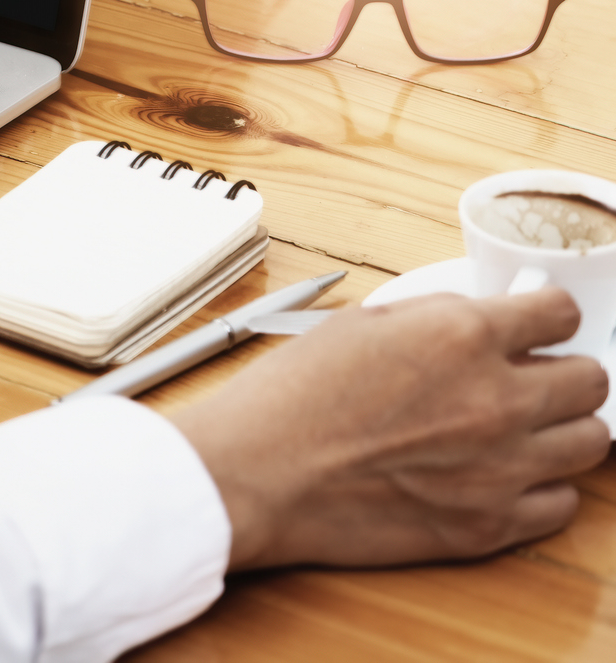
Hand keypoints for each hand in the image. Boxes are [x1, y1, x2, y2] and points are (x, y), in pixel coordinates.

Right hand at [171, 287, 609, 570]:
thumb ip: (432, 320)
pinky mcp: (489, 525)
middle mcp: (497, 399)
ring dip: (559, 430)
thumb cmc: (289, 400)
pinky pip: (561, 504)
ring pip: (592, 442)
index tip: (535, 328)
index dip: (547, 317)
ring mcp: (501, 468)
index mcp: (462, 336)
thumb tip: (475, 319)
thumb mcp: (357, 326)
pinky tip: (501, 477)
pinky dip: (539, 489)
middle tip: (527, 380)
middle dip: (562, 373)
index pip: (561, 312)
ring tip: (518, 431)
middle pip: (591, 379)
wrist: (254, 475)